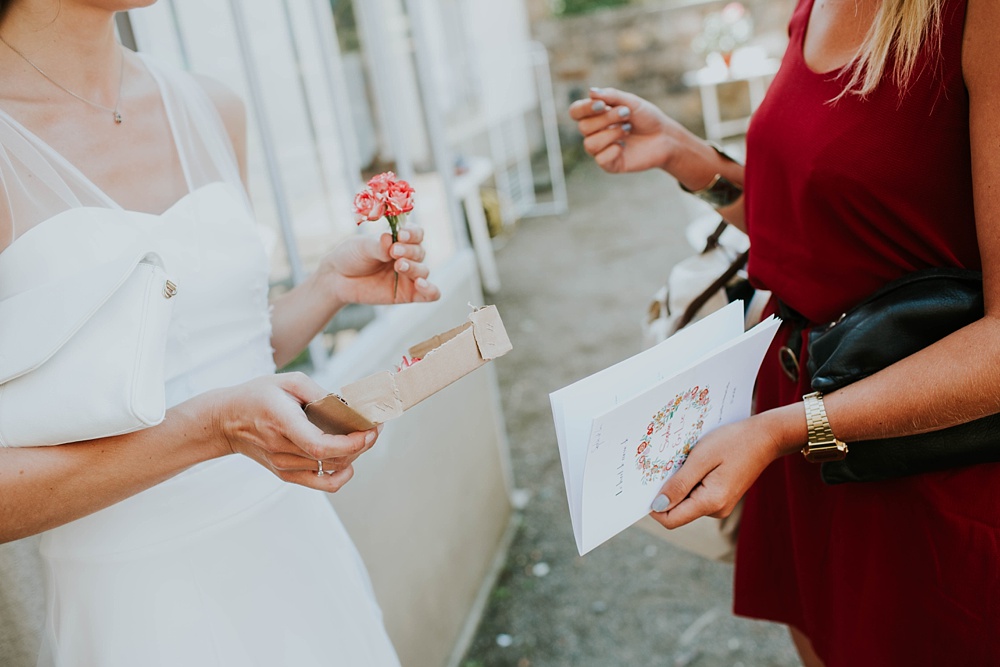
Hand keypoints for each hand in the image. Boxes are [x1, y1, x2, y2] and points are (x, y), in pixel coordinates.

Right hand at [210, 372, 381, 491]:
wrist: (226, 421)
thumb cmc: (257, 396)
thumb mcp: (287, 381)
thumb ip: (318, 392)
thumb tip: (347, 406)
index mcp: (282, 422)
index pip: (319, 445)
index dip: (350, 443)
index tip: (370, 430)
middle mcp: (283, 449)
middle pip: (332, 458)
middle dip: (362, 443)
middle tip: (376, 426)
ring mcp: (284, 465)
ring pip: (332, 469)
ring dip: (355, 454)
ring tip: (364, 436)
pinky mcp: (286, 474)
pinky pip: (322, 483)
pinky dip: (342, 474)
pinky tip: (350, 460)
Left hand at [320, 225, 440, 305]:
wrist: (338, 278)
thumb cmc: (351, 256)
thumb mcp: (362, 246)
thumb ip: (378, 245)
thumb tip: (390, 240)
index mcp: (400, 240)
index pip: (417, 234)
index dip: (413, 233)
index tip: (401, 235)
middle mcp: (408, 257)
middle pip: (420, 252)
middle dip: (409, 251)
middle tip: (394, 252)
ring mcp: (409, 276)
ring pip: (424, 271)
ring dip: (414, 267)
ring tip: (399, 265)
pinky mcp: (409, 294)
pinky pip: (431, 294)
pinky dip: (431, 290)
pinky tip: (421, 285)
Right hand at [569, 87, 692, 174]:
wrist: (665, 137)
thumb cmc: (647, 118)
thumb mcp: (631, 102)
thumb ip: (611, 96)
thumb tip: (591, 92)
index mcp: (596, 115)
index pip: (576, 112)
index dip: (584, 108)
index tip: (602, 105)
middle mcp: (595, 132)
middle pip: (583, 127)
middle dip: (606, 119)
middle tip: (626, 114)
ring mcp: (601, 149)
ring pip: (589, 144)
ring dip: (611, 134)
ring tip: (627, 129)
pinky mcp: (610, 164)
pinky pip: (600, 159)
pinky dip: (613, 150)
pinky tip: (624, 147)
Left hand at [647, 413, 784, 528]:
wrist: (766, 437)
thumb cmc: (733, 442)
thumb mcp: (701, 458)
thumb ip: (679, 484)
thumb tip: (657, 506)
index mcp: (711, 502)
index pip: (671, 520)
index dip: (655, 506)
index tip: (648, 484)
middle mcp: (716, 510)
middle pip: (678, 511)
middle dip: (669, 490)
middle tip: (668, 464)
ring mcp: (721, 505)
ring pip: (687, 502)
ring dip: (680, 483)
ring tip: (689, 459)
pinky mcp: (722, 497)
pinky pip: (698, 495)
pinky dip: (692, 480)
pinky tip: (698, 462)